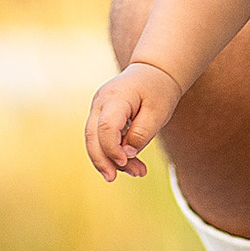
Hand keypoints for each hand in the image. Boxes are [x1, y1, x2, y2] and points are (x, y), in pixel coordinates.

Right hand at [87, 60, 182, 178]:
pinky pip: (102, 137)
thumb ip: (142, 133)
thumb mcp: (158, 112)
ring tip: (138, 172)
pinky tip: (131, 164)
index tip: (125, 162)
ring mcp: (98, 107)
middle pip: (91, 134)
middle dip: (100, 160)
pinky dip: (114, 152)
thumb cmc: (158, 90)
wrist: (154, 72)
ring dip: (110, 159)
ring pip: (95, 139)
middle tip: (112, 179)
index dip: (112, 148)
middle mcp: (101, 101)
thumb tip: (127, 155)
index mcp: (116, 97)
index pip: (106, 127)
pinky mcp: (101, 115)